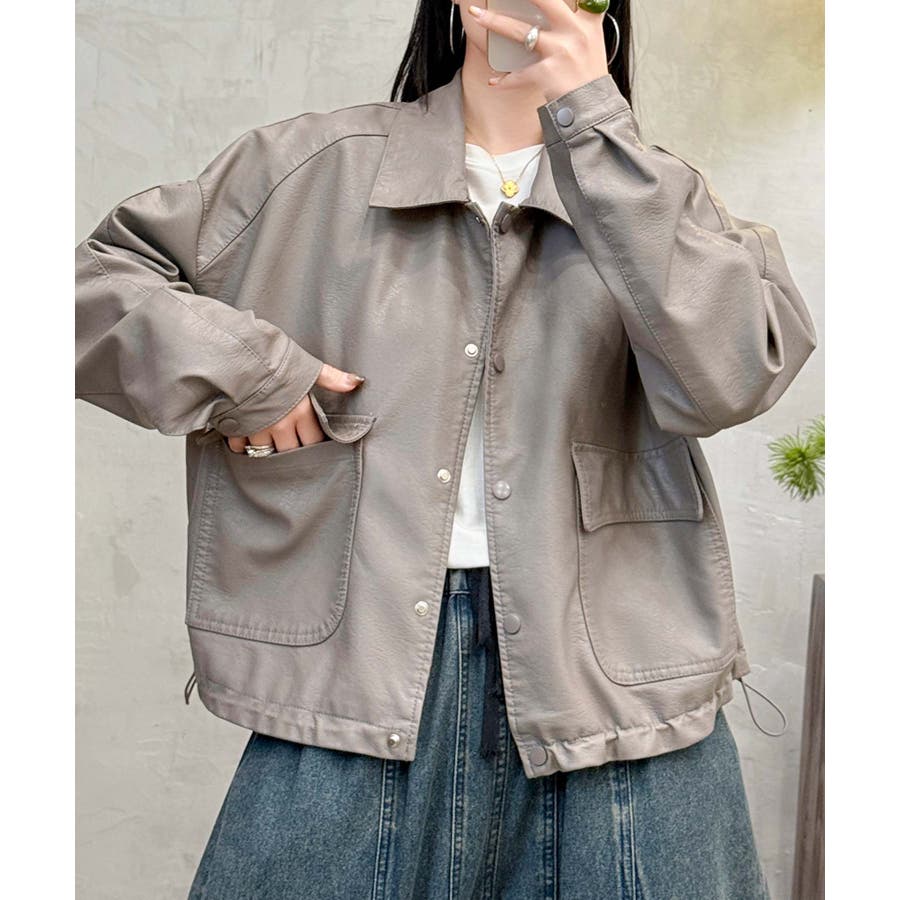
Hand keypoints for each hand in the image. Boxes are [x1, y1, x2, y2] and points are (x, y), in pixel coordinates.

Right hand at [225, 363, 364, 453]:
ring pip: (266, 452)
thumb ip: (330, 377)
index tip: (311, 441)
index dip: (313, 442)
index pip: (314, 440)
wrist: (234, 356)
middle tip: (290, 445)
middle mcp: (281, 425)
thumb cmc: (271, 358)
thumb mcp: (305, 364)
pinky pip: (240, 446)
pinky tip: (245, 436)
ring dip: (267, 449)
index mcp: (301, 412)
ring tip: (268, 444)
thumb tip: (356, 382)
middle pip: (291, 452)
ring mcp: (257, 429)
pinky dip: (242, 443)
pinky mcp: (235, 428)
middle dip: (291, 450)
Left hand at [467, 1, 608, 102]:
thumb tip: (579, 3)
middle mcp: (574, 32)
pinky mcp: (547, 73)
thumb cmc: (589, 77)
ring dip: (495, 22)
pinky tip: (494, 81)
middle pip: (544, 0)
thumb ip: (584, 20)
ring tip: (477, 16)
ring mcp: (560, 51)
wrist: (593, 108)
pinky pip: (519, 75)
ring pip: (520, 32)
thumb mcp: (594, 42)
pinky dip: (505, 80)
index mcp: (587, 22)